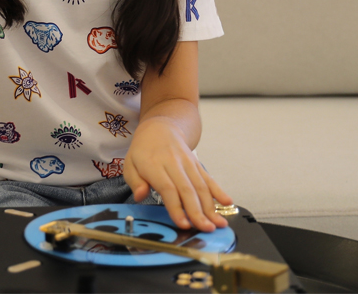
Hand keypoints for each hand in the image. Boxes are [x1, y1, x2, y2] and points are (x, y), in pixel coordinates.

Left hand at [124, 118, 233, 232]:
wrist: (160, 128)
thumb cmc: (143, 151)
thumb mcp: (130, 164)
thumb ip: (135, 182)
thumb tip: (140, 196)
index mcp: (154, 165)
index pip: (168, 189)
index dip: (177, 208)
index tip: (183, 224)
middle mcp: (174, 163)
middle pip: (188, 190)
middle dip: (198, 212)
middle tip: (206, 229)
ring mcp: (188, 163)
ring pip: (201, 186)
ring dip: (211, 206)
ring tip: (219, 223)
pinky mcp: (196, 164)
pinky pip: (208, 178)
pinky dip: (219, 191)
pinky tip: (228, 202)